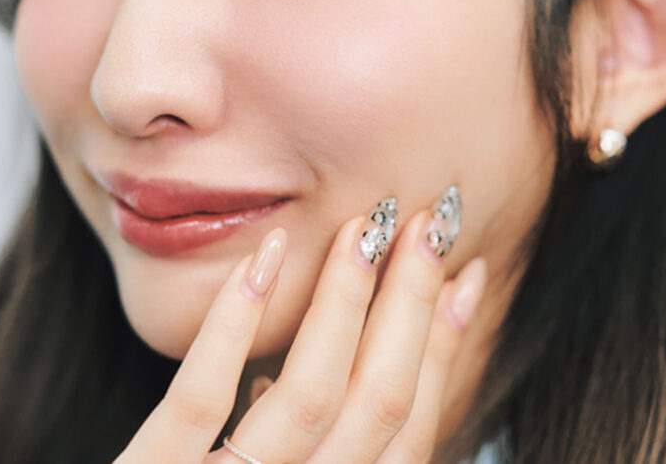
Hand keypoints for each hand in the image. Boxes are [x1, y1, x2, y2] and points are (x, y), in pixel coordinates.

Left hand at [115, 193, 486, 463]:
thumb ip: (326, 444)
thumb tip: (361, 351)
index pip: (411, 427)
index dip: (444, 348)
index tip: (467, 274)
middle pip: (376, 404)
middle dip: (410, 306)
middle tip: (427, 225)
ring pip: (307, 399)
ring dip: (343, 304)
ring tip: (362, 231)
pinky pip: (198, 405)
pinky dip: (234, 327)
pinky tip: (266, 260)